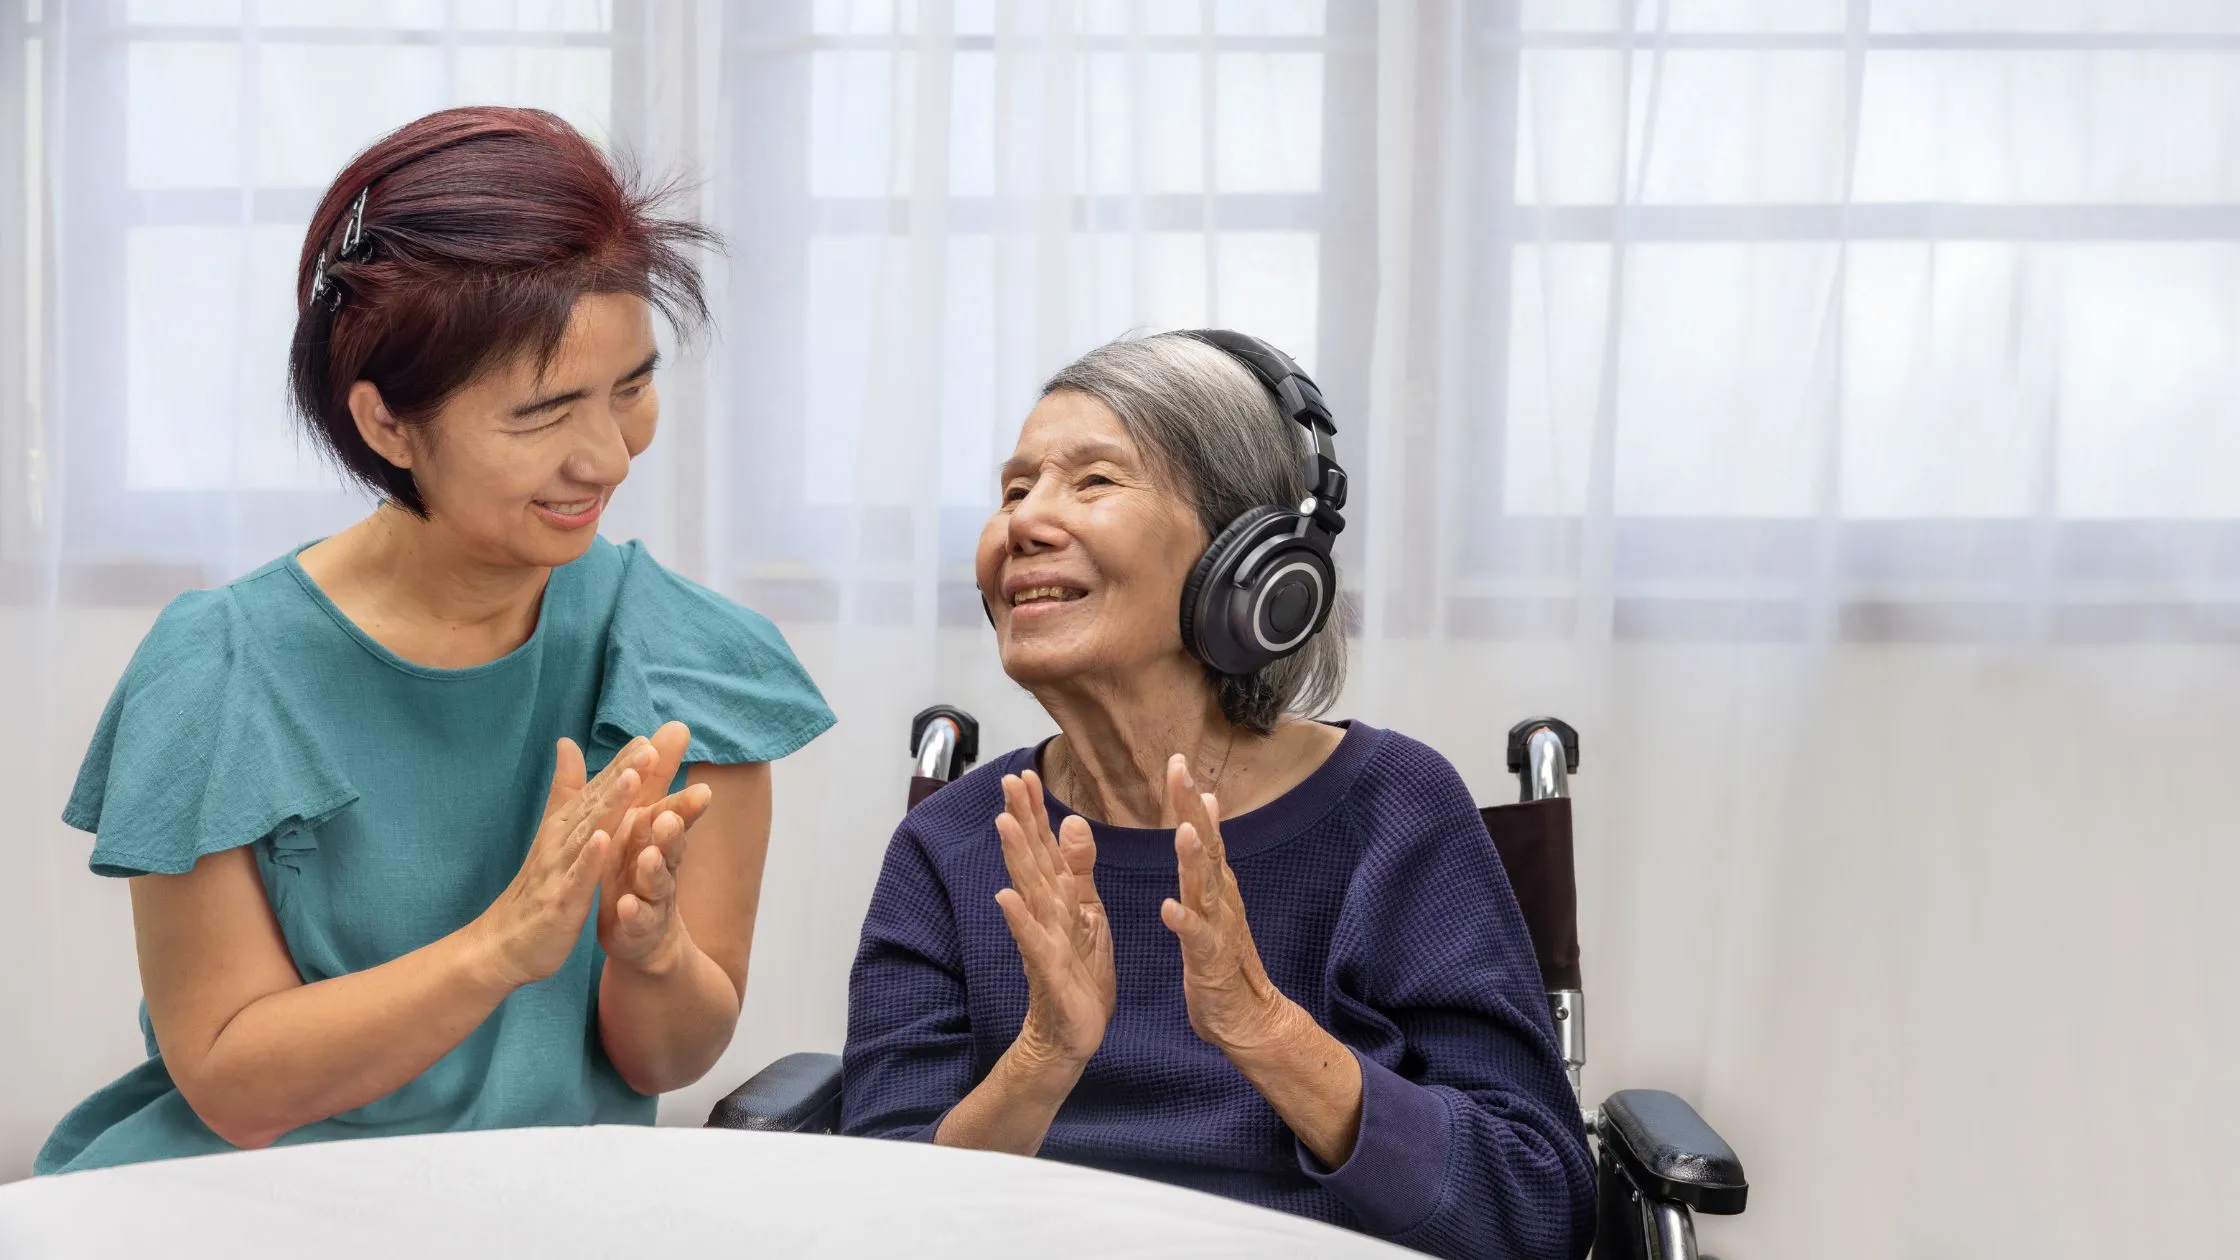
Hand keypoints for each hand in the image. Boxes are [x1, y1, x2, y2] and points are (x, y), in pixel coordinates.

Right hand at [476, 737, 650, 988]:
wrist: (503, 944)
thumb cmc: (536, 886)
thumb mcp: (554, 834)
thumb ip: (566, 789)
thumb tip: (567, 742)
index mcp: (566, 826)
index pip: (597, 790)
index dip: (621, 763)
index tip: (648, 737)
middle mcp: (562, 841)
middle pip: (596, 803)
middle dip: (623, 774)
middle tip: (648, 748)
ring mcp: (560, 870)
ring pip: (589, 833)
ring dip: (610, 805)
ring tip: (632, 779)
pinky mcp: (560, 901)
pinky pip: (577, 878)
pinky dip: (589, 858)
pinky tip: (604, 839)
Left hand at [596, 722, 714, 972]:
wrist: (643, 935)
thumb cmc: (638, 869)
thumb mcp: (642, 820)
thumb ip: (653, 779)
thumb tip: (672, 727)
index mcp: (655, 837)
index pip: (673, 810)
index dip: (680, 794)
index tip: (684, 788)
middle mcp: (661, 863)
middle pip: (673, 843)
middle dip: (675, 828)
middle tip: (672, 813)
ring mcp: (653, 897)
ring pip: (658, 881)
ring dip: (654, 867)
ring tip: (649, 855)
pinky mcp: (639, 928)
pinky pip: (638, 920)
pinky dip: (634, 913)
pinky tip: (627, 906)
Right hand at [993, 769, 1114, 1068]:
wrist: (1072, 1033)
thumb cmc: (1078, 973)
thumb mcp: (1088, 912)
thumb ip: (1078, 868)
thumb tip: (1072, 821)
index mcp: (1058, 898)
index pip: (1044, 846)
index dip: (1034, 811)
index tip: (1024, 773)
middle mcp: (1044, 913)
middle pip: (1031, 859)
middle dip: (1021, 820)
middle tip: (1009, 780)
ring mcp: (1043, 940)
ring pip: (1030, 892)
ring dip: (1016, 858)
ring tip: (1004, 823)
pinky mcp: (1049, 971)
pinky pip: (1034, 942)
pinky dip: (1020, 920)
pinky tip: (1005, 897)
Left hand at [1160, 754, 1296, 1056]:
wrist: (1248, 1018)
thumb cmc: (1224, 958)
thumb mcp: (1215, 900)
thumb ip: (1209, 856)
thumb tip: (1209, 806)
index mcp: (1216, 884)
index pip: (1203, 831)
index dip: (1190, 798)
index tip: (1177, 760)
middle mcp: (1221, 899)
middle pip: (1208, 847)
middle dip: (1192, 809)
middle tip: (1180, 772)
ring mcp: (1219, 929)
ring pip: (1206, 888)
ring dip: (1195, 860)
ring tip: (1183, 831)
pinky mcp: (1211, 962)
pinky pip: (1197, 939)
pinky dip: (1185, 922)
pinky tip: (1169, 908)